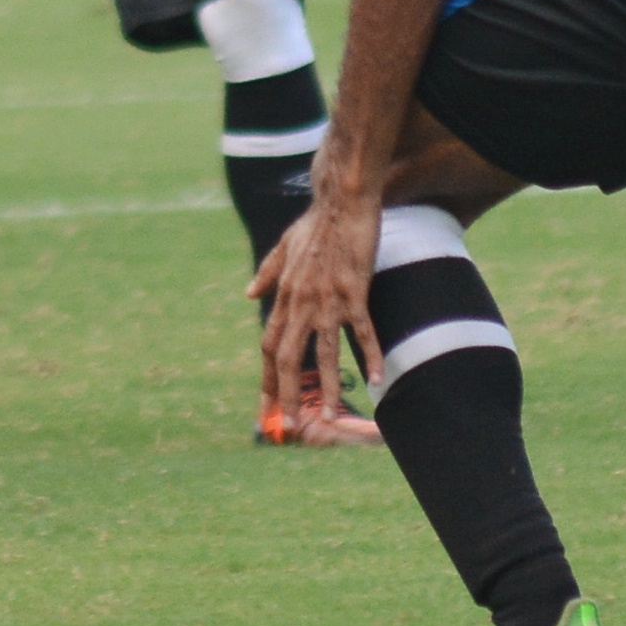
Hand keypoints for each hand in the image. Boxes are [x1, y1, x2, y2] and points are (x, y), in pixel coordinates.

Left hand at [248, 184, 385, 424]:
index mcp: (285, 296)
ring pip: (322, 353)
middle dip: (286, 394)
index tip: (267, 405)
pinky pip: (362, 332)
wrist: (340, 201)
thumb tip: (248, 295)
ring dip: (324, 387)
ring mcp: (327, 300)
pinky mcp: (354, 292)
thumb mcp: (282, 246)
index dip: (267, 378)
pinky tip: (377, 379)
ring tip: (329, 416)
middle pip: (287, 357)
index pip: (269, 346)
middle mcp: (301, 303)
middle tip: (291, 424)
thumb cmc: (315, 223)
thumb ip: (267, 273)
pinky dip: (370, 356)